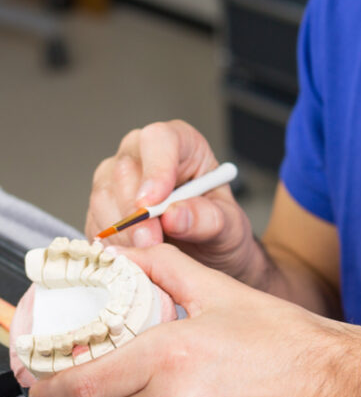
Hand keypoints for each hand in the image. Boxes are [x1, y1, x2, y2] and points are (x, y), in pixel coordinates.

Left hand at [29, 245, 346, 396]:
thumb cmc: (286, 340)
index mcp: (172, 356)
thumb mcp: (222, 290)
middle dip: (107, 386)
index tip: (42, 379)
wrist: (336, 388)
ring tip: (179, 382)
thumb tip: (126, 253)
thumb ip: (165, 267)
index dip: (53, 384)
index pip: (86, 382)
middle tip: (131, 365)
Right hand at [85, 120, 264, 283]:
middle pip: (125, 169)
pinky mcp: (101, 207)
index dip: (155, 168)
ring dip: (123, 232)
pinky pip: (95, 222)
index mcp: (182, 144)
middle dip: (137, 213)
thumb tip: (174, 215)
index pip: (159, 139)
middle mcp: (144, 154)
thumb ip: (208, 219)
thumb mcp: (230, 228)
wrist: (206, 257)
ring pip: (104, 196)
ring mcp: (117, 178)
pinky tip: (135, 256)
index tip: (153, 203)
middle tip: (153, 243)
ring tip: (149, 253)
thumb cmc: (220, 231)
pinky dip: (112, 244)